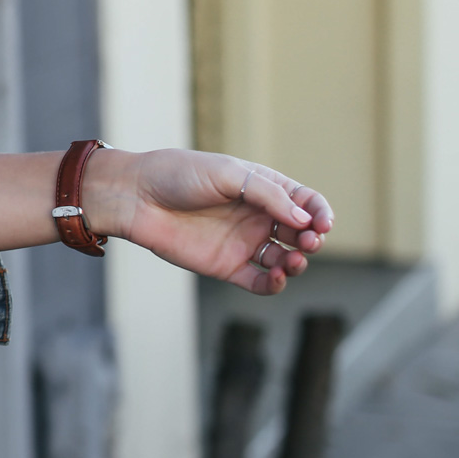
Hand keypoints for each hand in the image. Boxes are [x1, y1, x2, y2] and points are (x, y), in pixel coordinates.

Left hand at [83, 148, 334, 294]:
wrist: (136, 197)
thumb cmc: (178, 174)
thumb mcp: (227, 173)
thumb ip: (267, 194)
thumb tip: (304, 219)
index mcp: (261, 188)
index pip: (305, 202)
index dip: (320, 213)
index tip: (322, 223)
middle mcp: (256, 216)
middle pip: (301, 233)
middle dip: (313, 239)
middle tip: (309, 242)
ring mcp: (242, 242)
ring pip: (284, 260)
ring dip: (297, 263)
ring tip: (292, 261)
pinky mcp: (226, 266)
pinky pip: (259, 281)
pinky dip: (274, 284)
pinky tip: (276, 278)